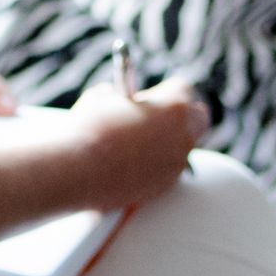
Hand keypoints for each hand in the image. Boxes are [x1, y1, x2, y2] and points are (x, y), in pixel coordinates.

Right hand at [66, 77, 210, 211]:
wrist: (77, 171)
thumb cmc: (88, 130)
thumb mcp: (101, 98)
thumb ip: (119, 97)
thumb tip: (117, 99)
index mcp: (173, 106)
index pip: (185, 89)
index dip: (166, 91)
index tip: (152, 96)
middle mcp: (183, 135)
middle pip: (198, 118)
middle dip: (182, 115)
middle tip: (160, 116)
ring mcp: (176, 164)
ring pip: (183, 147)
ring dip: (167, 142)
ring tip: (138, 143)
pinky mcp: (164, 186)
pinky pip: (168, 170)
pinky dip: (156, 166)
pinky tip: (131, 164)